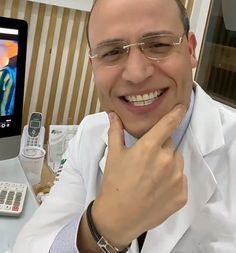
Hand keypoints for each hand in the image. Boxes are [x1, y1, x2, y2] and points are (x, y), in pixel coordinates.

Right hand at [93, 104, 187, 246]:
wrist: (119, 216)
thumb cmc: (114, 182)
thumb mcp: (114, 155)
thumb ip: (116, 132)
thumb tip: (113, 114)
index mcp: (149, 148)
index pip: (168, 124)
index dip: (176, 113)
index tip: (181, 107)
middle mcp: (166, 160)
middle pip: (170, 144)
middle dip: (160, 147)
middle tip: (147, 159)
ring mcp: (176, 179)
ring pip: (177, 161)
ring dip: (168, 163)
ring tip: (153, 175)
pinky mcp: (182, 195)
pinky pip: (181, 178)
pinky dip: (173, 179)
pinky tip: (158, 188)